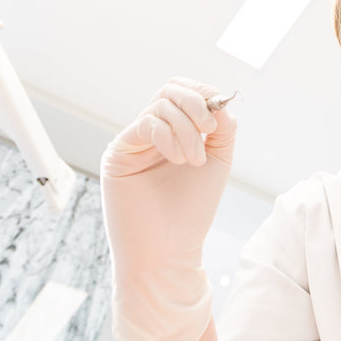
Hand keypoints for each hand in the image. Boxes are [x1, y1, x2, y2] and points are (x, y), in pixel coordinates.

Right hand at [101, 77, 236, 340]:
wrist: (168, 252)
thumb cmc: (191, 212)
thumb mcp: (217, 163)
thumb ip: (223, 130)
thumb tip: (222, 102)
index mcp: (172, 132)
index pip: (183, 92)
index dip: (203, 93)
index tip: (220, 115)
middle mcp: (150, 133)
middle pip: (169, 89)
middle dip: (195, 103)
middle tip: (209, 130)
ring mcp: (132, 142)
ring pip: (160, 105)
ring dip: (187, 129)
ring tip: (194, 161)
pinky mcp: (118, 154)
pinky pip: (146, 124)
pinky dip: (168, 136)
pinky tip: (178, 160)